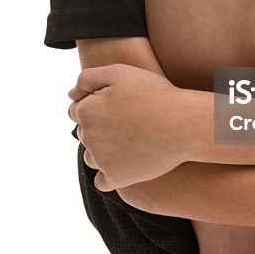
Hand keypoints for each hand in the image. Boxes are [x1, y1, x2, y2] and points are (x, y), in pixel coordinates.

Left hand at [67, 64, 190, 191]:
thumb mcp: (120, 72)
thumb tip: (71, 95)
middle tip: (128, 122)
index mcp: (86, 111)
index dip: (97, 106)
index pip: (77, 110)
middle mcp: (88, 137)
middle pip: (84, 133)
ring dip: (102, 151)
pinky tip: (126, 163)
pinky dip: (110, 174)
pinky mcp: (116, 178)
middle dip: (99, 128)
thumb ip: (88, 78)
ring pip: (91, 157)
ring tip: (129, 141)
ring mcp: (101, 160)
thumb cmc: (155, 94)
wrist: (184, 124)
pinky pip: (102, 181)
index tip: (118, 106)